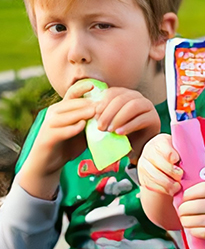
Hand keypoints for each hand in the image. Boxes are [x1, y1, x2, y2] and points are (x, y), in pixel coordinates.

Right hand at [17, 80, 97, 197]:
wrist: (48, 163)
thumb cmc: (68, 144)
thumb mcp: (83, 130)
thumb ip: (92, 121)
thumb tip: (112, 113)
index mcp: (62, 108)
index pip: (72, 93)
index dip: (83, 88)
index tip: (95, 85)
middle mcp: (53, 113)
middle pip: (74, 103)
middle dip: (90, 104)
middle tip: (105, 106)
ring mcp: (49, 124)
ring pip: (68, 115)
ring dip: (84, 114)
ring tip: (97, 114)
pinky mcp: (47, 137)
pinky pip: (62, 130)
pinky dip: (73, 128)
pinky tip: (83, 126)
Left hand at [92, 87, 159, 160]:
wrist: (136, 147)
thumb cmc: (119, 133)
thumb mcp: (108, 121)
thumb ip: (101, 114)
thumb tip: (90, 111)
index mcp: (125, 94)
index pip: (113, 92)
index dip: (102, 103)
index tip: (94, 116)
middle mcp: (137, 97)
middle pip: (122, 98)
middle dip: (108, 113)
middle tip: (100, 127)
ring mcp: (148, 107)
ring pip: (132, 106)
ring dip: (118, 118)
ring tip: (109, 130)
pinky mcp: (154, 118)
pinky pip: (141, 118)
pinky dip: (129, 126)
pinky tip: (119, 133)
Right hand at [137, 134, 182, 196]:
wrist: (165, 168)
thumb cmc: (179, 157)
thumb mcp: (186, 152)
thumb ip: (197, 152)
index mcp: (162, 141)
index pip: (163, 146)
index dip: (171, 154)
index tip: (178, 160)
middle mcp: (150, 151)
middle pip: (158, 161)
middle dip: (171, 171)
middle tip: (181, 176)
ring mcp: (144, 164)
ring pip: (153, 175)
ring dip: (167, 183)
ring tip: (178, 186)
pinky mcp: (143, 177)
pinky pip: (151, 184)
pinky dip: (162, 189)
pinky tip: (171, 190)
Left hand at [177, 182, 204, 241]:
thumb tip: (183, 196)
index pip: (202, 189)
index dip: (189, 194)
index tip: (185, 198)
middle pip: (197, 205)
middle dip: (184, 209)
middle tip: (182, 211)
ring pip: (197, 220)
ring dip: (186, 221)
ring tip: (185, 220)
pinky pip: (202, 232)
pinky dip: (193, 231)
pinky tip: (193, 228)